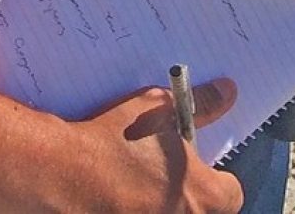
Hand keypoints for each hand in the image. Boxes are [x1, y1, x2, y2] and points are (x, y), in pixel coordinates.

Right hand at [66, 77, 243, 212]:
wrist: (63, 174)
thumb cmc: (114, 141)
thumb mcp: (159, 110)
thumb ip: (200, 105)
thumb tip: (227, 91)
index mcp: (202, 195)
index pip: (231, 195)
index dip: (218, 177)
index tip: (200, 165)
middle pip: (207, 211)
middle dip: (195, 195)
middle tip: (170, 174)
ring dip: (168, 204)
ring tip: (143, 185)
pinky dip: (142, 208)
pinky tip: (124, 197)